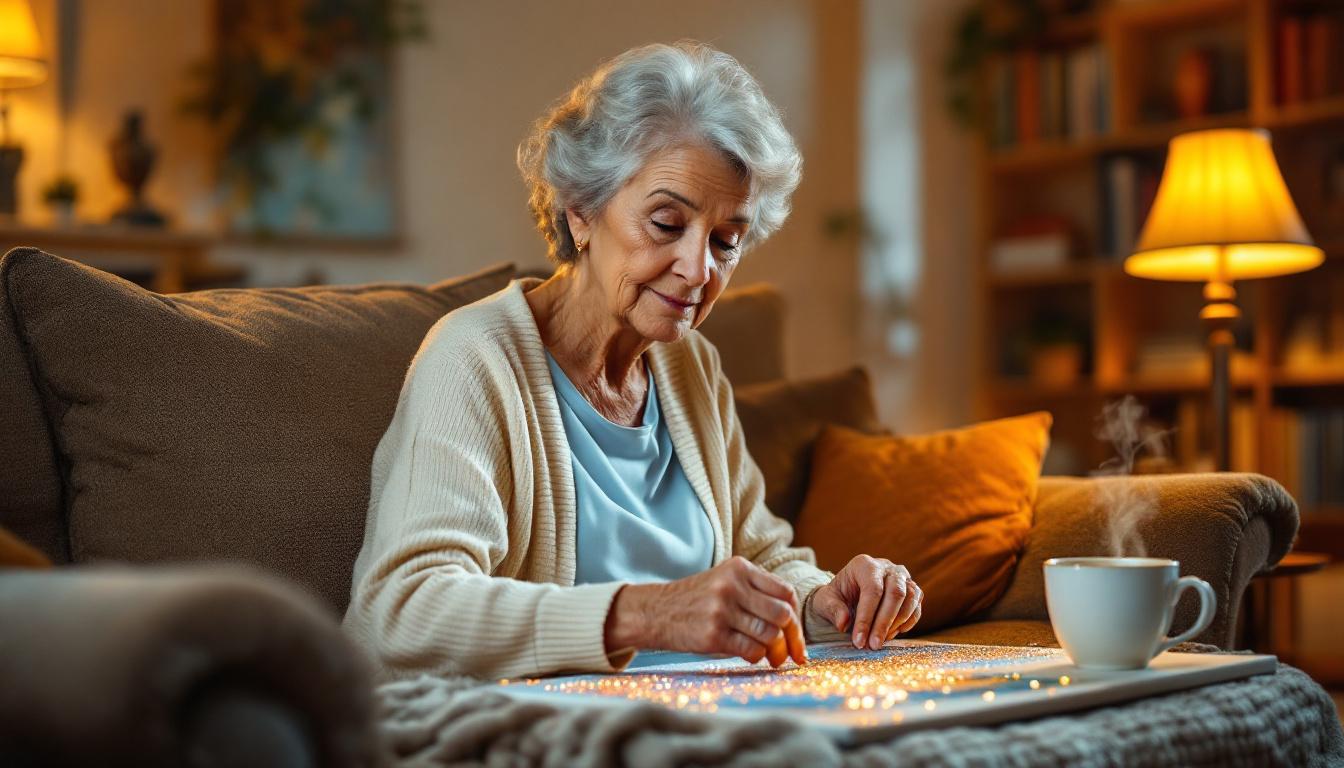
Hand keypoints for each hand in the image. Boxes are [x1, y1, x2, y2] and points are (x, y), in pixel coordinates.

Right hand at [604, 556, 806, 666]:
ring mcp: (721, 610)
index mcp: (739, 568)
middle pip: (782, 614)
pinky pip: (751, 650)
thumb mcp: (725, 580)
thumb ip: (757, 591)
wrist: (655, 611)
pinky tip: (749, 655)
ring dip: (774, 651)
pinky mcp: (712, 635)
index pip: (786, 592)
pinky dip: (757, 657)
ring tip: (770, 656)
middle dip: (791, 637)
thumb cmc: (697, 599)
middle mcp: (732, 585)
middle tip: (789, 652)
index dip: (796, 616)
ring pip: (770, 634)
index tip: (795, 634)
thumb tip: (793, 623)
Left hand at [809, 555, 921, 649]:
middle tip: (873, 646)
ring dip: (896, 624)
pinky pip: (917, 608)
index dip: (867, 617)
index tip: (859, 640)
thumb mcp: (826, 601)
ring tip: (879, 641)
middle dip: (884, 623)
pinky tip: (891, 635)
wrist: (848, 594)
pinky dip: (907, 624)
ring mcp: (903, 577)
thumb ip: (833, 610)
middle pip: (895, 593)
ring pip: (910, 599)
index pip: (872, 590)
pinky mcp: (912, 591)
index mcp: (864, 565)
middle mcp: (887, 567)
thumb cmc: (837, 597)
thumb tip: (843, 623)